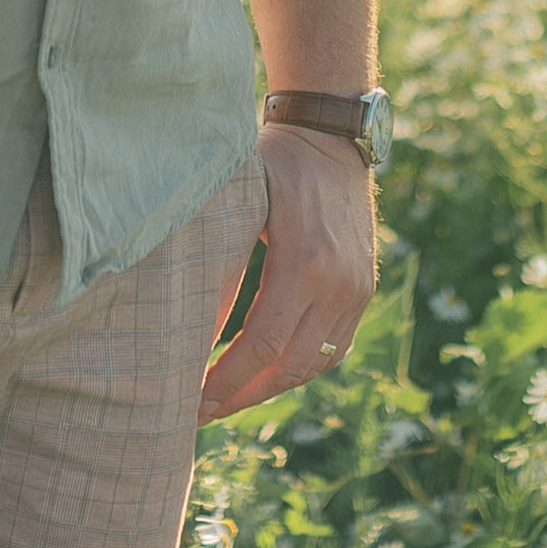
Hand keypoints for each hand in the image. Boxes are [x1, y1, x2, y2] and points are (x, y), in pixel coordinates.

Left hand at [198, 122, 380, 418]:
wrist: (330, 136)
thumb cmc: (274, 163)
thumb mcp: (240, 203)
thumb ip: (218, 263)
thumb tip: (182, 326)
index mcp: (304, 263)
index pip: (261, 345)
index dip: (226, 380)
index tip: (193, 399)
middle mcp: (337, 284)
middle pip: (289, 366)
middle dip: (243, 395)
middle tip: (203, 411)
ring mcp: (357, 289)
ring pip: (315, 363)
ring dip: (272, 387)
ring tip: (232, 398)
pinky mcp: (365, 288)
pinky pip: (337, 346)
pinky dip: (304, 366)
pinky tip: (271, 372)